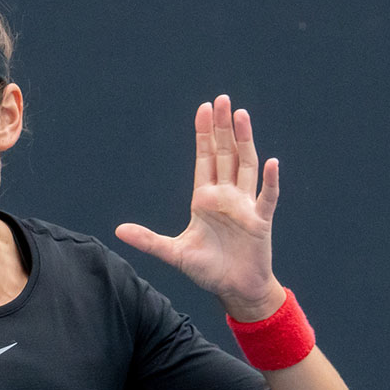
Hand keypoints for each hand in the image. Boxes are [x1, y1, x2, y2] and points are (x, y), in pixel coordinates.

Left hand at [115, 95, 284, 320]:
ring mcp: (245, 206)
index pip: (205, 159)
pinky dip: (270, 181)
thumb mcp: (173, 253)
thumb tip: (118, 231)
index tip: (204, 108)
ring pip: (246, 166)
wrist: (234, 289)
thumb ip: (148, 240)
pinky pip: (267, 197)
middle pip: (225, 154)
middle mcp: (226, 197)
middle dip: (222, 127)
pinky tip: (271, 162)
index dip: (204, 134)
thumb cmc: (207, 269)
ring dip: (245, 141)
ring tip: (242, 115)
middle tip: (221, 99)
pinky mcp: (261, 221)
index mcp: (205, 199)